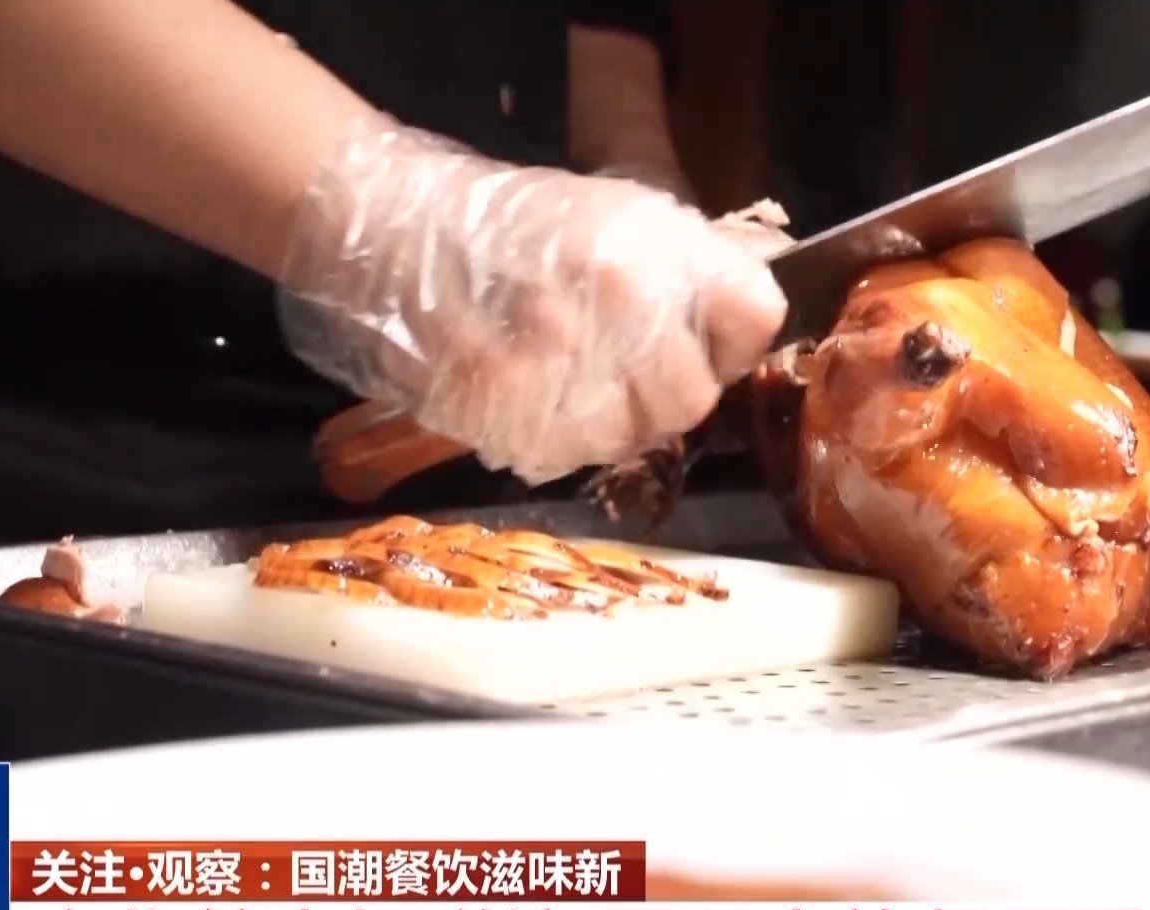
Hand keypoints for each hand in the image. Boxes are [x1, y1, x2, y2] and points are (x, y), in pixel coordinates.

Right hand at [277, 115, 787, 484]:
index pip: (754, 316)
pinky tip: (534, 394)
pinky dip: (559, 435)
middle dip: (669, 388)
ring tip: (571, 378)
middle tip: (628, 365)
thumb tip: (760, 308)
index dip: (735, 334)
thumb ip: (692, 263)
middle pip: (694, 398)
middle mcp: (610, 314)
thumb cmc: (508, 224)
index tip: (708, 335)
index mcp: (643, 252)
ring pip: (633, 439)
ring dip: (612, 418)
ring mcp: (558, 377)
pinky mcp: (511, 425)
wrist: (389, 239)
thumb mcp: (614, 212)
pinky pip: (571, 457)